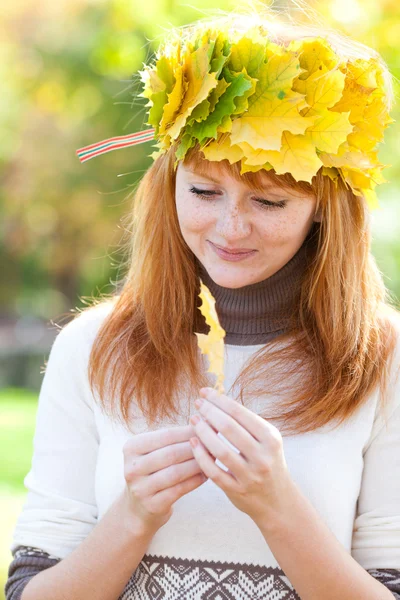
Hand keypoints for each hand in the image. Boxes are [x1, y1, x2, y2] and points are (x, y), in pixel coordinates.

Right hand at [122, 425, 206, 535]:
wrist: (138, 507)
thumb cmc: (154, 470)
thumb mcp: (156, 451)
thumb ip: (176, 438)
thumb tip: (207, 421)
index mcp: (132, 447)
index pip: (166, 435)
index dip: (189, 431)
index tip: (209, 427)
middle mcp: (132, 467)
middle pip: (171, 453)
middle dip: (196, 448)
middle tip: (215, 444)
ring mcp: (140, 488)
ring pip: (176, 472)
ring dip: (198, 464)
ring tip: (213, 459)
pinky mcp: (152, 505)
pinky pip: (179, 490)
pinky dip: (195, 481)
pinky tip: (206, 475)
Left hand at [189, 387, 293, 525]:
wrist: (278, 501)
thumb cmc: (268, 462)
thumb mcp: (267, 440)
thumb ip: (246, 423)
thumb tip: (217, 399)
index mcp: (271, 438)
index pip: (240, 413)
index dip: (219, 400)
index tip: (204, 392)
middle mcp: (262, 456)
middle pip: (229, 428)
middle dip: (209, 412)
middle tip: (197, 404)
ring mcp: (250, 475)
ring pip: (220, 450)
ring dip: (203, 432)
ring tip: (193, 420)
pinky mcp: (237, 491)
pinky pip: (214, 472)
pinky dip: (201, 456)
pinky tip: (193, 443)